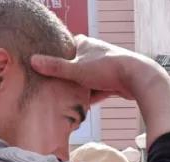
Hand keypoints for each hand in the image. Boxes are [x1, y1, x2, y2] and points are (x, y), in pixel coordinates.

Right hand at [31, 36, 157, 103]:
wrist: (137, 78)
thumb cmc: (106, 68)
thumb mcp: (76, 69)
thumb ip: (55, 67)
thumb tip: (32, 61)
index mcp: (85, 44)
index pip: (67, 45)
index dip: (57, 54)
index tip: (46, 64)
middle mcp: (96, 53)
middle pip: (76, 64)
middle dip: (67, 75)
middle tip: (52, 86)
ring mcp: (106, 67)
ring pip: (88, 79)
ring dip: (79, 89)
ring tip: (64, 100)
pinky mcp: (114, 81)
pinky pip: (98, 90)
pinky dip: (91, 98)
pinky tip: (82, 108)